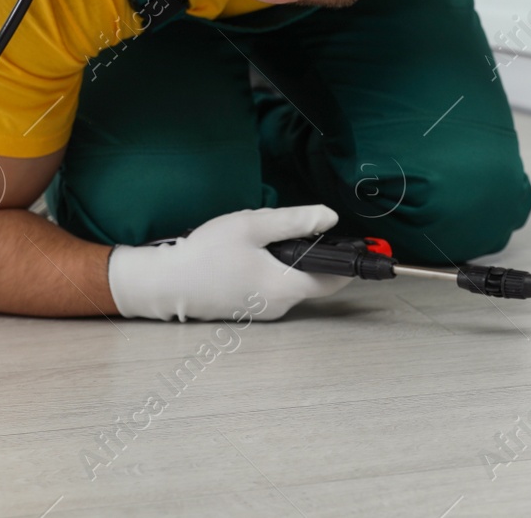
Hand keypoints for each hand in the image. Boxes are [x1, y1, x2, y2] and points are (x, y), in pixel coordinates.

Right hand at [108, 205, 351, 321]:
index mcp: (286, 287)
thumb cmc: (206, 253)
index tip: (365, 248)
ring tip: (266, 239)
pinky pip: (274, 288)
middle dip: (314, 255)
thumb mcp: (253, 226)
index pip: (336, 279)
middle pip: (314, 280)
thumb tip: (330, 218)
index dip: (352, 262)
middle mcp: (280, 306)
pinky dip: (274, 270)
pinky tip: (252, 255)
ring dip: (292, 262)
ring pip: (293, 282)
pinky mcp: (249, 310)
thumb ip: (295, 221)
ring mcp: (263, 312)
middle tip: (300, 229)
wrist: (165, 282)